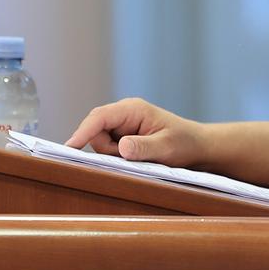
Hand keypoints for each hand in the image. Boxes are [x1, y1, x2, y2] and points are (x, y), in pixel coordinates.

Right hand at [65, 97, 206, 167]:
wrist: (197, 147)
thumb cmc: (184, 143)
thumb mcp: (166, 147)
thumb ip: (143, 148)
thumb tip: (120, 148)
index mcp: (132, 109)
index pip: (99, 118)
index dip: (83, 132)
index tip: (71, 147)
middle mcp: (123, 114)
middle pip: (95, 131)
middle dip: (106, 150)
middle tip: (133, 160)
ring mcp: (122, 126)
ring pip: (100, 143)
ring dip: (114, 156)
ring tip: (141, 159)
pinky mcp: (122, 137)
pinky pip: (109, 148)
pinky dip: (117, 157)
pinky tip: (136, 160)